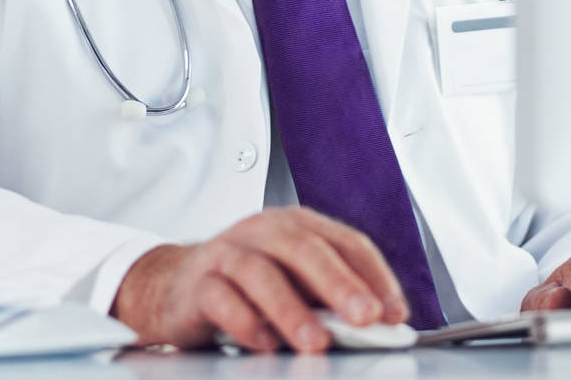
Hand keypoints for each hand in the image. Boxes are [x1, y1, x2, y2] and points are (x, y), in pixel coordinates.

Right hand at [110, 207, 408, 352]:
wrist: (176, 285)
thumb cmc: (246, 284)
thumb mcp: (295, 281)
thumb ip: (330, 296)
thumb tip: (377, 321)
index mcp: (297, 226)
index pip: (346, 242)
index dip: (375, 276)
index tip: (394, 313)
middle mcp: (263, 232)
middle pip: (304, 249)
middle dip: (340, 285)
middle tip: (366, 317)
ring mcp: (227, 253)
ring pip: (261, 273)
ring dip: (292, 310)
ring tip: (315, 342)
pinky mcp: (198, 283)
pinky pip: (221, 299)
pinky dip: (245, 322)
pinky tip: (264, 343)